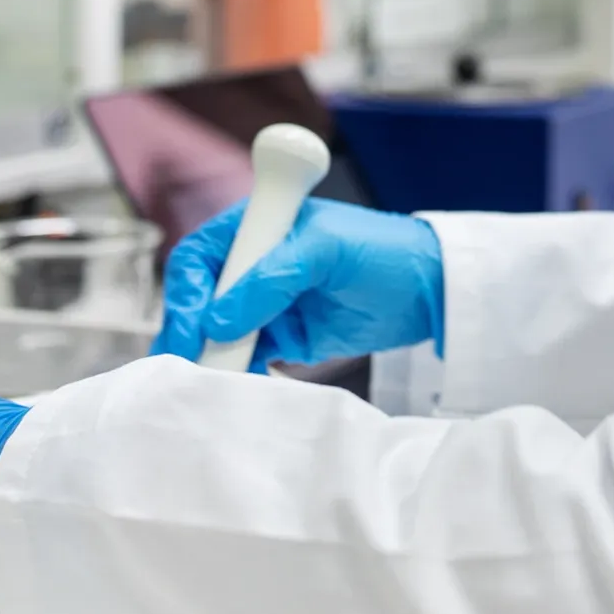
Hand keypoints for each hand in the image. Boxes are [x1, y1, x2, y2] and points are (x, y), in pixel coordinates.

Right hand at [151, 197, 443, 370]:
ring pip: (217, 331)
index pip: (201, 256)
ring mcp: (266, 303)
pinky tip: (232, 386)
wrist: (430, 290)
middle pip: (199, 297)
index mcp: (257, 227)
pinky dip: (235, 370)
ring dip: (206, 354)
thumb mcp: (327, 250)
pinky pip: (246, 355)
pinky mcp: (283, 336)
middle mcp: (253, 264)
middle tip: (183, 362)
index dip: (186, 289)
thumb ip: (272, 279)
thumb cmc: (383, 250)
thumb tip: (218, 320)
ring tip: (200, 382)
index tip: (190, 324)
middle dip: (186, 329)